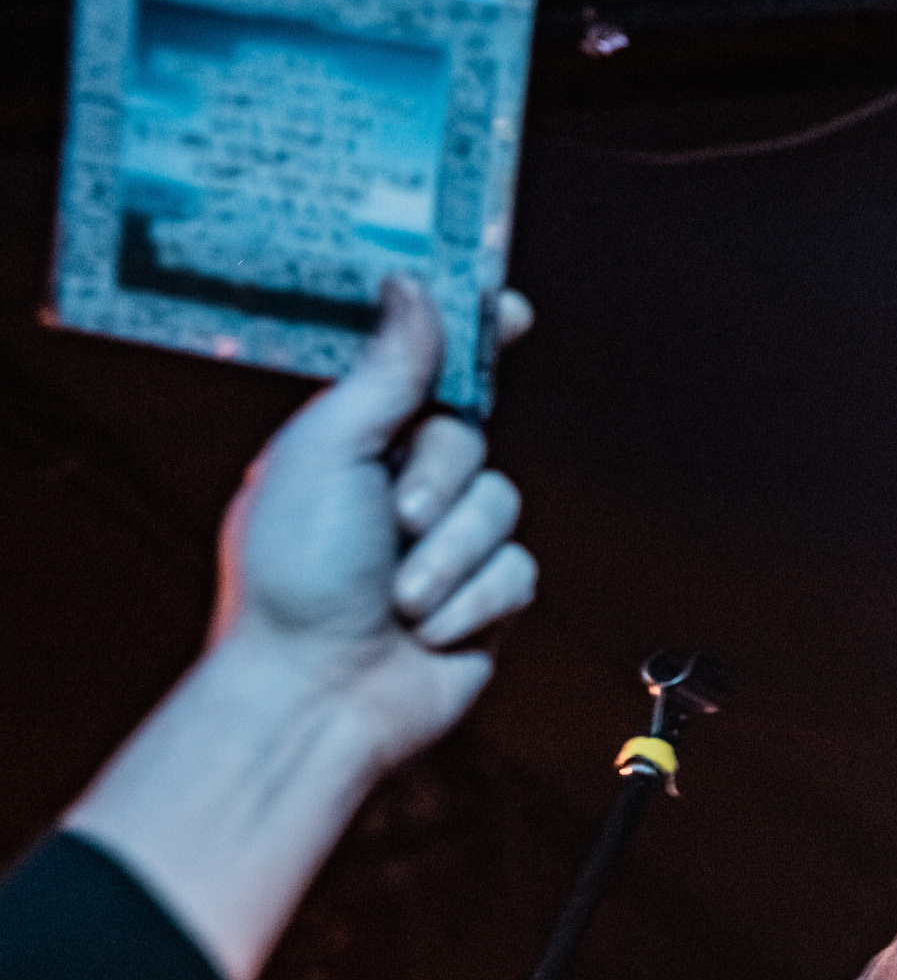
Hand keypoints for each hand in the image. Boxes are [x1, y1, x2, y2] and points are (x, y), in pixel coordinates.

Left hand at [214, 277, 537, 772]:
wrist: (319, 692)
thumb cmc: (294, 575)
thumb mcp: (326, 451)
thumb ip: (385, 371)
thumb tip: (414, 287)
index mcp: (355, 441)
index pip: (427, 368)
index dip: (471, 335)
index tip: (508, 307)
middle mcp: (404, 483)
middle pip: (471, 436)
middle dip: (441, 479)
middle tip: (398, 518)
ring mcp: (448, 540)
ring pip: (502, 505)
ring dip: (449, 555)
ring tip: (399, 596)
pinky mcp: (487, 595)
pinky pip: (518, 570)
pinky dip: (472, 599)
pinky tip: (429, 627)